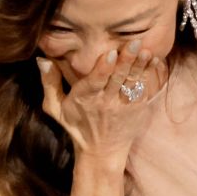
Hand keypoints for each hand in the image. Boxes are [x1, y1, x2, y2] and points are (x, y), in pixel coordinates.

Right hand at [37, 42, 168, 163]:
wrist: (102, 152)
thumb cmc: (77, 126)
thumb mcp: (55, 108)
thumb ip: (49, 83)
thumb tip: (42, 60)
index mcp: (86, 99)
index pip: (96, 82)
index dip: (104, 68)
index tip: (111, 53)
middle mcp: (106, 102)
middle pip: (117, 78)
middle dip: (126, 60)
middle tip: (134, 43)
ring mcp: (124, 106)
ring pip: (133, 83)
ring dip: (140, 66)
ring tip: (147, 51)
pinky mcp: (138, 109)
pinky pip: (145, 89)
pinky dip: (150, 75)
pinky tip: (154, 60)